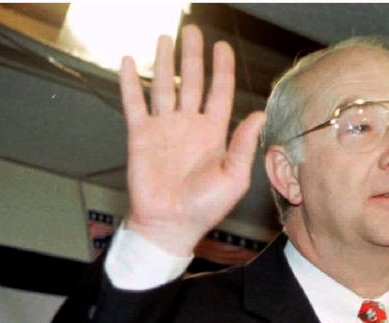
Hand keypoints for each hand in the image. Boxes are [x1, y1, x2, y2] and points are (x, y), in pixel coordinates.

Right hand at [120, 25, 265, 254]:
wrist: (171, 224)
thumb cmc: (205, 207)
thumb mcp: (234, 177)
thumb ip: (244, 144)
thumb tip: (259, 114)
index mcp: (214, 134)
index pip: (220, 93)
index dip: (222, 69)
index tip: (222, 47)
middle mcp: (190, 126)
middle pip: (192, 82)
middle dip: (193, 56)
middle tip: (193, 30)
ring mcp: (164, 128)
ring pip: (165, 86)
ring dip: (165, 62)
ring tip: (165, 38)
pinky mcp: (141, 135)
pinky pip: (135, 103)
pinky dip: (131, 82)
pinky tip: (129, 62)